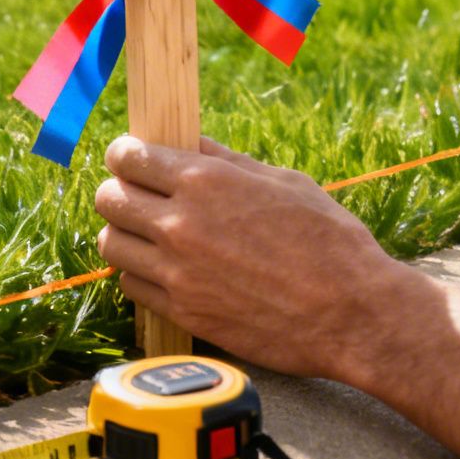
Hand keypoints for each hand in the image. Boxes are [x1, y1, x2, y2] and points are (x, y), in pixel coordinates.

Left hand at [94, 135, 423, 380]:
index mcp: (206, 181)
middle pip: (109, 199)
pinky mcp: (181, 312)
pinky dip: (139, 274)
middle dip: (118, 191)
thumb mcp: (284, 182)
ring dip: (124, 234)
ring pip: (112, 245)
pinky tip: (163, 269)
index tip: (131, 158)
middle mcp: (180, 224)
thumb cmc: (329, 241)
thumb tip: (189, 145)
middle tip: (137, 195)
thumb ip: (228, 162)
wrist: (350, 313)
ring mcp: (176, 272)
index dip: (125, 155)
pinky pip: (131, 287)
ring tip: (148, 234)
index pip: (129, 157)